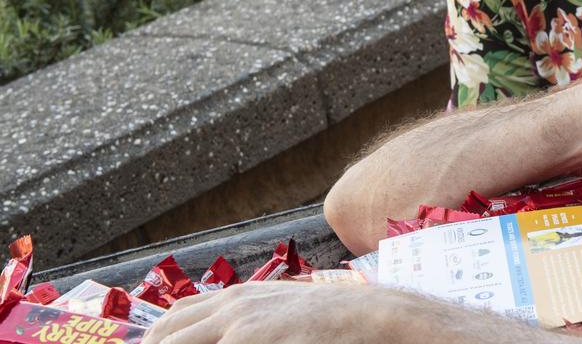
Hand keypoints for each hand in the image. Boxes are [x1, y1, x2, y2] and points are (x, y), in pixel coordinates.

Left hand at [143, 281, 417, 342]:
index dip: (153, 343)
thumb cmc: (332, 324)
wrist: (371, 316)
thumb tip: (233, 334)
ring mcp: (239, 324)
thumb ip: (252, 323)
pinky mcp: (251, 338)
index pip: (172, 321)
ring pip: (176, 343)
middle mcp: (231, 307)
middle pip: (165, 335)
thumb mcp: (283, 314)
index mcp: (237, 298)